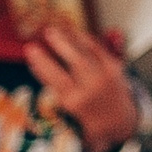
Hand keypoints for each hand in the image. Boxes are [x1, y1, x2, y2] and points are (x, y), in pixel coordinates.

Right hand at [29, 23, 139, 151]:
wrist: (120, 123)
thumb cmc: (88, 121)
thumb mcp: (67, 114)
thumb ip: (53, 94)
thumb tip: (34, 72)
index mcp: (75, 101)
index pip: (55, 78)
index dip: (42, 62)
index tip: (30, 50)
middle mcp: (92, 88)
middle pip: (75, 60)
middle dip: (60, 44)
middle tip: (46, 31)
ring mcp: (106, 76)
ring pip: (87, 52)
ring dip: (71, 38)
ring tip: (57, 28)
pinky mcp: (116, 68)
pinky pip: (100, 50)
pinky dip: (87, 39)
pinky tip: (76, 33)